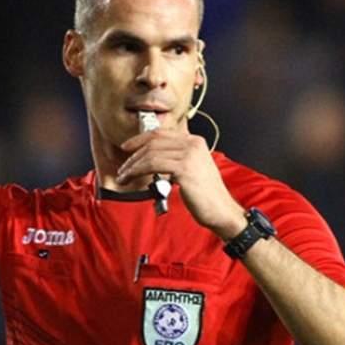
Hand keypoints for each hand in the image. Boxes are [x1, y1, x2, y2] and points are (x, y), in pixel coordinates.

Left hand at [116, 129, 245, 238]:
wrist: (221, 211)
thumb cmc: (205, 196)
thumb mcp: (191, 170)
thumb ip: (175, 160)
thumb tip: (151, 158)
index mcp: (195, 142)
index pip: (162, 134)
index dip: (140, 139)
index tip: (127, 147)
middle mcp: (193, 144)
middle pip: (153, 142)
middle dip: (134, 155)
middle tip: (123, 168)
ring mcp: (189, 155)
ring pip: (150, 154)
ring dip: (132, 166)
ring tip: (123, 176)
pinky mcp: (184, 168)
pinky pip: (152, 165)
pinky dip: (137, 171)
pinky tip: (131, 178)